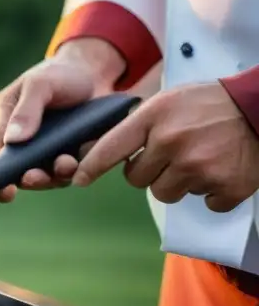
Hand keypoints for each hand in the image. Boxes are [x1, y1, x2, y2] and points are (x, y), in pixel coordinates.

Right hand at [0, 38, 125, 201]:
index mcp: (6, 126)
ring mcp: (49, 152)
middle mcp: (25, 144)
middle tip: (37, 175)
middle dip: (31, 178)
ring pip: (48, 175)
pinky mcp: (72, 155)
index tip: (5, 192)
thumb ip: (26, 111)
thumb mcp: (39, 85)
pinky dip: (77, 167)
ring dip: (56, 174)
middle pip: (22, 172)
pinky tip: (82, 154)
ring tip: (66, 163)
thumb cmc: (58, 74)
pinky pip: (72, 170)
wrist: (93, 71)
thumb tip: (13, 141)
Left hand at [74, 82, 258, 211]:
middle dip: (150, 172)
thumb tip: (96, 149)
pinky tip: (223, 168)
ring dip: (179, 183)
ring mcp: (200, 167)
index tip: (78, 179)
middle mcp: (172, 143)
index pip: (111, 147)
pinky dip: (213, 192)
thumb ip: (138, 125)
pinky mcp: (227, 187)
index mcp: (155, 117)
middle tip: (172, 155)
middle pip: (137, 180)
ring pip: (167, 194)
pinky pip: (205, 203)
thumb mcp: (167, 102)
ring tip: (199, 159)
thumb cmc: (209, 104)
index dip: (91, 166)